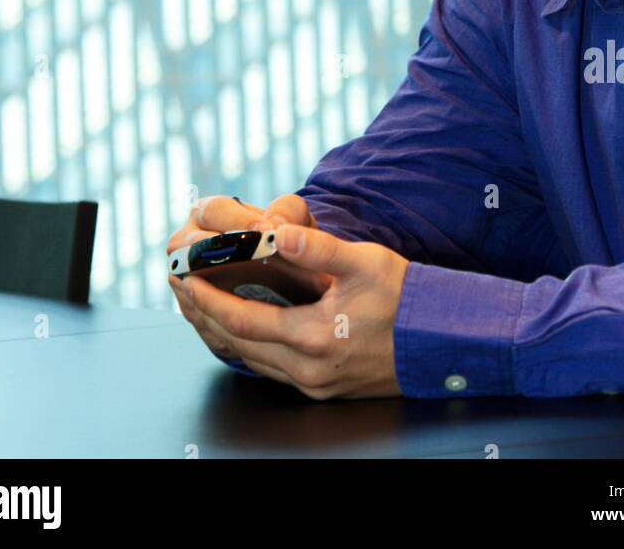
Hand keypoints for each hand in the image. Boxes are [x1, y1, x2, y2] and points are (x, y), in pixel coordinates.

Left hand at [168, 223, 408, 399]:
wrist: (443, 342)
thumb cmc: (407, 299)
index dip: (207, 299)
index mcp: (313, 337)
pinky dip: (248, 348)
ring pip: (252, 361)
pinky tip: (242, 332)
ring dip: (222, 333)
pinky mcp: (325, 389)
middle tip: (180, 289)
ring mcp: (315, 384)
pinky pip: (271, 369)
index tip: (183, 279)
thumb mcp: (366, 262)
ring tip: (200, 307)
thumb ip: (319, 248)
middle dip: (203, 315)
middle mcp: (308, 369)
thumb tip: (279, 233)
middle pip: (237, 344)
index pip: (241, 320)